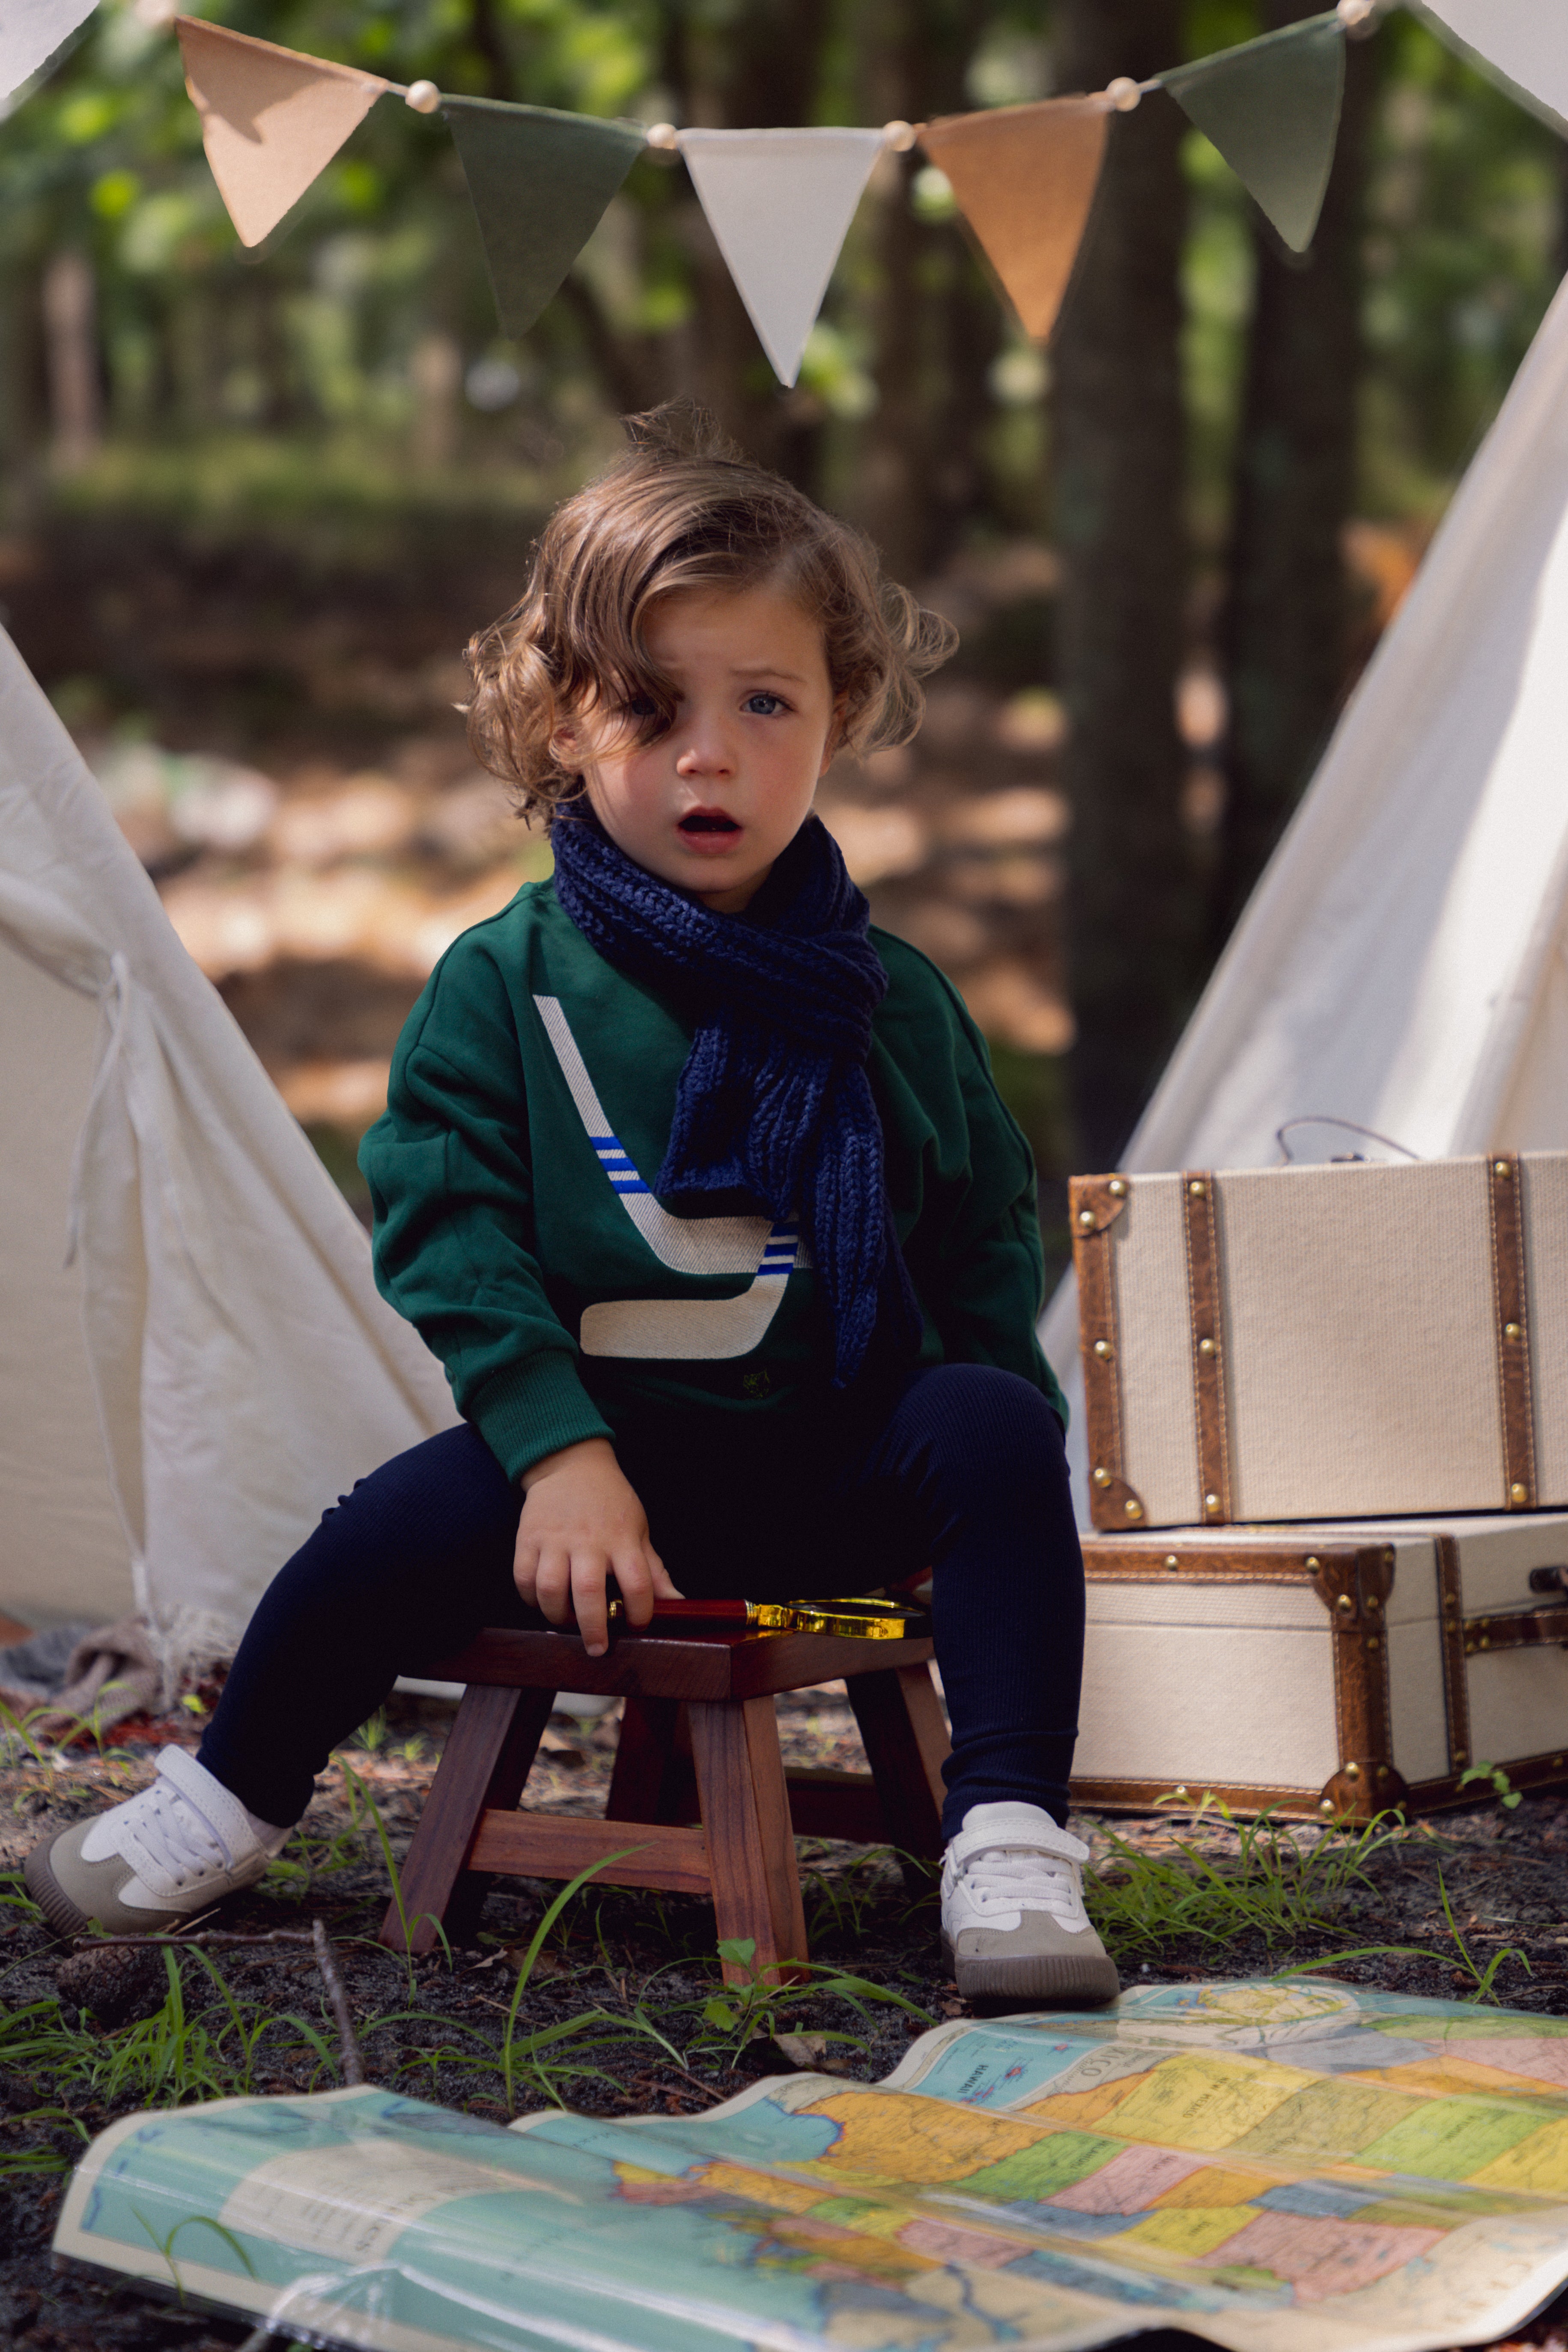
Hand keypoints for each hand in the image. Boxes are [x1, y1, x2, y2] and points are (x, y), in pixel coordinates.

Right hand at [514, 1438, 681, 1656]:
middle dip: (593, 1628)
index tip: (637, 1625)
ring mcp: (555, 1539)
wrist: (570, 1464)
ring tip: (568, 1622)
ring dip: (558, 1616)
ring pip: (550, 1588)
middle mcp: (588, 1540)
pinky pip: (523, 1578)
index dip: (640, 1613)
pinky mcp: (528, 1538)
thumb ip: (654, 1571)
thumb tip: (677, 1604)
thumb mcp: (639, 1530)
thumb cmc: (610, 1502)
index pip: (637, 1583)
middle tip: (597, 1648)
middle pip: (589, 1592)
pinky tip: (543, 1602)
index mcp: (622, 1538)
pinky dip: (531, 1599)